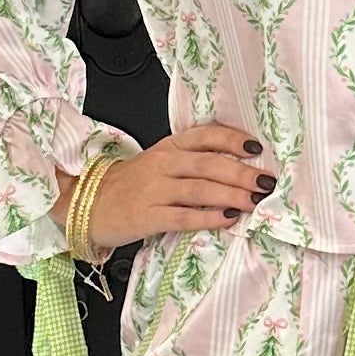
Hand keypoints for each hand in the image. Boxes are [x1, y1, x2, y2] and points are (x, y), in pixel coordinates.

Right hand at [59, 124, 274, 249]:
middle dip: (241, 172)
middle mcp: (163, 164)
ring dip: (231, 195)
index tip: (257, 148)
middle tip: (266, 181)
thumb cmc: (131, 185)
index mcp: (169, 147)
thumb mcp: (160, 162)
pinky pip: (183, 216)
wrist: (88, 203)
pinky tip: (228, 220)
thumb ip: (192, 161)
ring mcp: (154, 190)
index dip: (233, 139)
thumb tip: (239, 169)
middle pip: (208, 164)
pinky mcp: (147, 216)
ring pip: (199, 189)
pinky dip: (208, 217)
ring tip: (255, 201)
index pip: (205, 136)